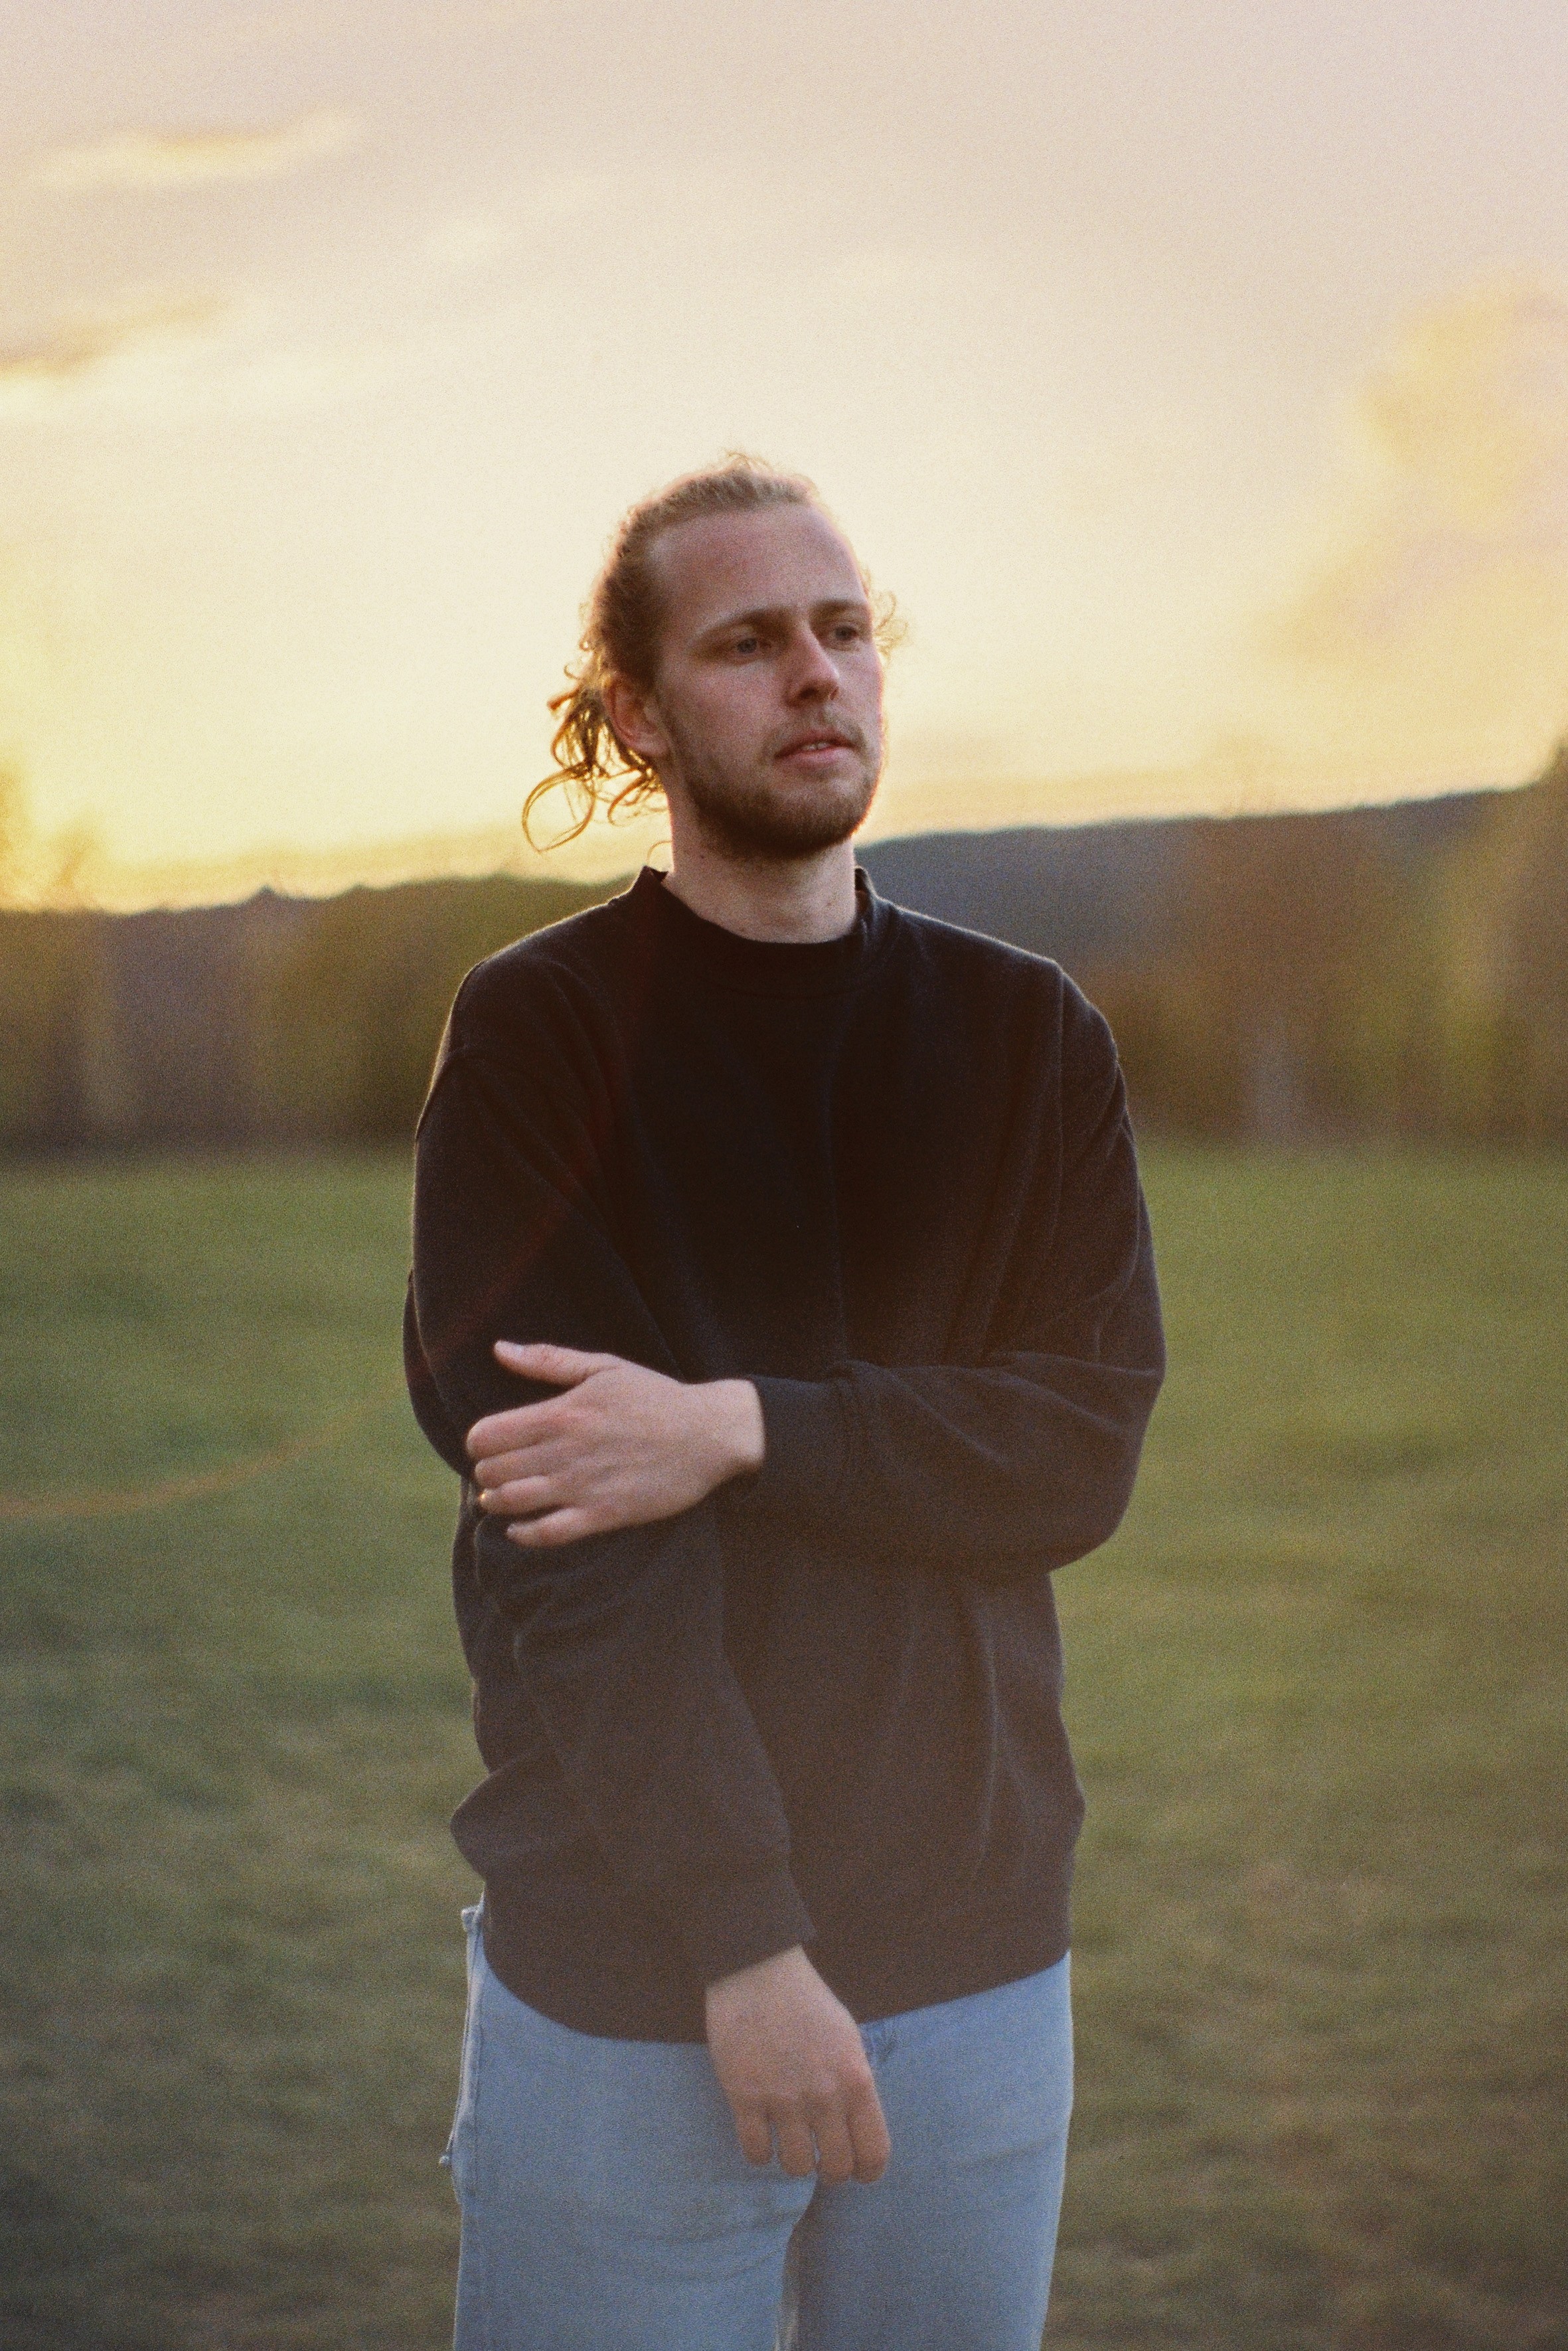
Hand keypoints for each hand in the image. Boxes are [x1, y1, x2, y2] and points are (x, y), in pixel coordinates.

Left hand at [467, 1342, 764, 1547]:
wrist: (708, 1433)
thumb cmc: (655, 1397)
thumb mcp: (603, 1366)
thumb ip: (547, 1360)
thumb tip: (498, 1349)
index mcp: (563, 1412)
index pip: (488, 1435)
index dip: (477, 1442)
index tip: (485, 1444)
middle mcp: (567, 1450)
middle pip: (495, 1470)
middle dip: (485, 1473)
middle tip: (494, 1472)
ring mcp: (584, 1485)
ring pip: (514, 1502)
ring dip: (496, 1502)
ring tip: (497, 1499)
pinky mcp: (604, 1514)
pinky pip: (549, 1533)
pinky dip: (524, 1534)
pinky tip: (518, 1529)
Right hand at [704, 1946, 890, 2186]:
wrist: (758, 1969)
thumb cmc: (807, 2001)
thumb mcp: (848, 2038)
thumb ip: (854, 2083)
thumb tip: (856, 2125)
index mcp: (856, 2080)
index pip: (874, 2153)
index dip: (867, 2171)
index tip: (857, 2169)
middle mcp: (824, 2096)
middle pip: (836, 2168)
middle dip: (830, 2171)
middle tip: (819, 2158)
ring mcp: (783, 2099)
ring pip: (795, 2167)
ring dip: (794, 2161)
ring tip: (789, 2141)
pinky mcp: (744, 2097)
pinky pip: (755, 2153)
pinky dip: (760, 2153)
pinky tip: (761, 2133)